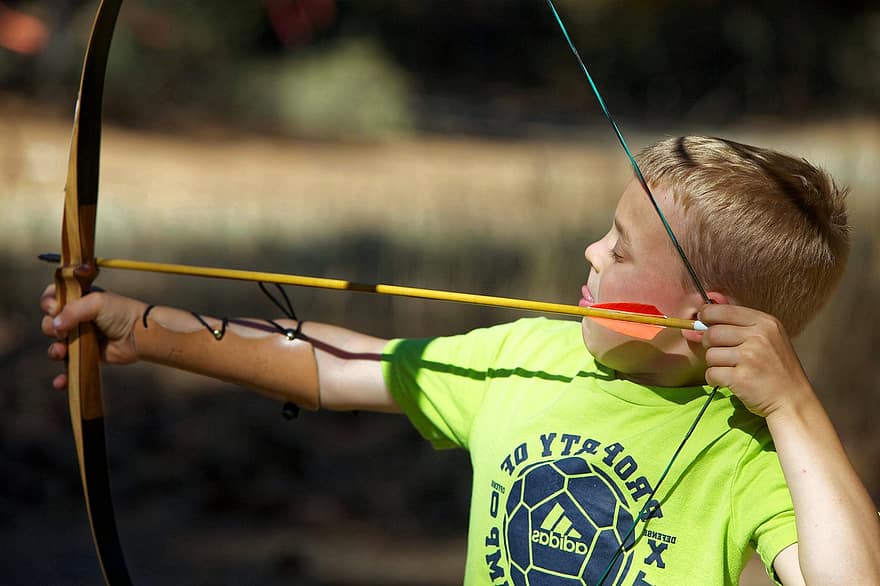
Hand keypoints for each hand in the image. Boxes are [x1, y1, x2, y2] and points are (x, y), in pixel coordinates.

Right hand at [40, 284, 146, 389]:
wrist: (140, 335)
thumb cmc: (121, 313)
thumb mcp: (97, 303)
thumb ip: (72, 311)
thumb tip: (55, 325)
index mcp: (79, 300)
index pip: (53, 297)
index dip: (48, 303)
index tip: (53, 308)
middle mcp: (77, 318)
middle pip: (50, 323)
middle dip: (50, 328)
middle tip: (62, 332)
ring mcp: (81, 338)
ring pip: (56, 345)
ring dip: (54, 351)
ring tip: (62, 352)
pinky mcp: (87, 356)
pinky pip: (69, 367)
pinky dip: (63, 376)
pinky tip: (61, 381)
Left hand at [698, 303, 813, 418]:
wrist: (793, 401)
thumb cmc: (777, 370)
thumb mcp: (769, 338)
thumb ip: (741, 324)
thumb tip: (703, 312)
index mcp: (765, 323)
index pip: (724, 310)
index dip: (707, 314)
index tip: (703, 321)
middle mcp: (759, 337)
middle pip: (712, 333)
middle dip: (709, 344)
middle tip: (721, 353)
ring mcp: (750, 357)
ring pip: (710, 354)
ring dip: (715, 364)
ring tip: (731, 370)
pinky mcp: (740, 377)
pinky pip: (711, 373)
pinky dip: (714, 380)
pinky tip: (728, 381)